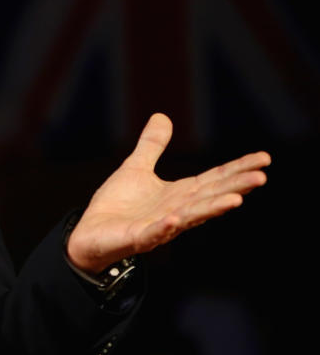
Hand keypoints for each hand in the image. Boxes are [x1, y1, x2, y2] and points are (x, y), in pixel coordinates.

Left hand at [67, 113, 269, 273]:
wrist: (90, 233)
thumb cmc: (117, 205)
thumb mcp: (136, 168)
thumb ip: (152, 146)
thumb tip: (162, 116)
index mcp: (179, 194)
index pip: (214, 179)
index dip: (238, 169)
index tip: (264, 158)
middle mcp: (176, 211)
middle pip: (210, 197)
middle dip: (235, 188)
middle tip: (261, 177)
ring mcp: (160, 226)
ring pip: (191, 216)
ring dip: (212, 209)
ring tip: (235, 200)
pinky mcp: (138, 238)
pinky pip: (154, 233)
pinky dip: (165, 227)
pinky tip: (176, 219)